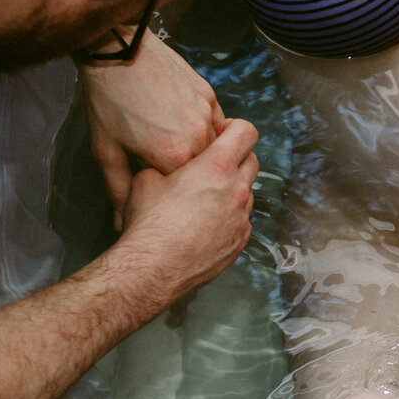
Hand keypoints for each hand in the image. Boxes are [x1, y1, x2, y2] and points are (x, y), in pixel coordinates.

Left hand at [80, 41, 226, 220]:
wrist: (117, 51)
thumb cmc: (108, 102)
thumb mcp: (107, 151)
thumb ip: (119, 190)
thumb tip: (121, 223)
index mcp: (174, 158)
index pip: (186, 190)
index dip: (172, 191)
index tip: (158, 184)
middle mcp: (198, 138)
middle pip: (205, 169)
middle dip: (189, 172)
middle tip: (165, 161)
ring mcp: (207, 114)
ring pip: (214, 145)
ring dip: (200, 149)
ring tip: (172, 140)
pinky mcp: (209, 94)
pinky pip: (217, 121)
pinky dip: (206, 127)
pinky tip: (183, 122)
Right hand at [114, 118, 259, 305]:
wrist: (153, 269)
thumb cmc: (149, 223)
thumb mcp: (146, 179)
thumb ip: (167, 164)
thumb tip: (168, 165)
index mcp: (217, 167)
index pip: (246, 132)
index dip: (233, 128)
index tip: (218, 135)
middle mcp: (237, 190)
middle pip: (252, 160)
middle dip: (236, 157)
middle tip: (212, 163)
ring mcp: (241, 218)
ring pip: (248, 191)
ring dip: (233, 188)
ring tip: (205, 196)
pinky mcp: (239, 241)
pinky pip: (242, 219)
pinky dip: (230, 215)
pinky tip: (206, 221)